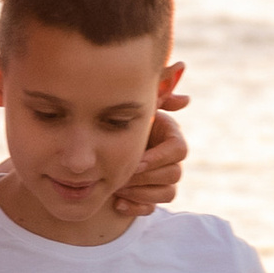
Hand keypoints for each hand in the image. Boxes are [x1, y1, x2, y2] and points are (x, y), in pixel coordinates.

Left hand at [112, 60, 188, 214]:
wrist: (91, 150)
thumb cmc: (112, 120)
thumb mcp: (131, 104)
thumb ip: (154, 86)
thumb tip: (182, 64)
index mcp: (169, 135)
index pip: (179, 150)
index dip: (159, 157)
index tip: (137, 162)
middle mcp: (170, 158)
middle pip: (174, 173)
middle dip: (146, 177)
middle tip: (121, 177)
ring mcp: (162, 179)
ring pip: (167, 192)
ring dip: (142, 192)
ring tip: (118, 190)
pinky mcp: (151, 197)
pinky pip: (153, 208)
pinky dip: (136, 207)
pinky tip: (118, 203)